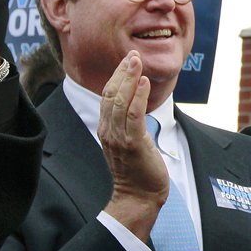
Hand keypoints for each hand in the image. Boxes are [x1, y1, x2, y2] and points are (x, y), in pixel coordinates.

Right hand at [98, 51, 168, 241]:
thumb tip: (134, 101)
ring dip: (129, 78)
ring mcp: (119, 137)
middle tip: (133, 54)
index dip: (116, 75)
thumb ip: (125, 121)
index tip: (127, 60)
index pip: (107, 95)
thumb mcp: (125, 141)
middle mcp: (108, 130)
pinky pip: (134, 115)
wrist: (138, 196)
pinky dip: (139, 97)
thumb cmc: (136, 168)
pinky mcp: (133, 144)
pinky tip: (144, 82)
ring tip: (137, 60)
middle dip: (122, 71)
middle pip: (111, 94)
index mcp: (105, 128)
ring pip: (121, 101)